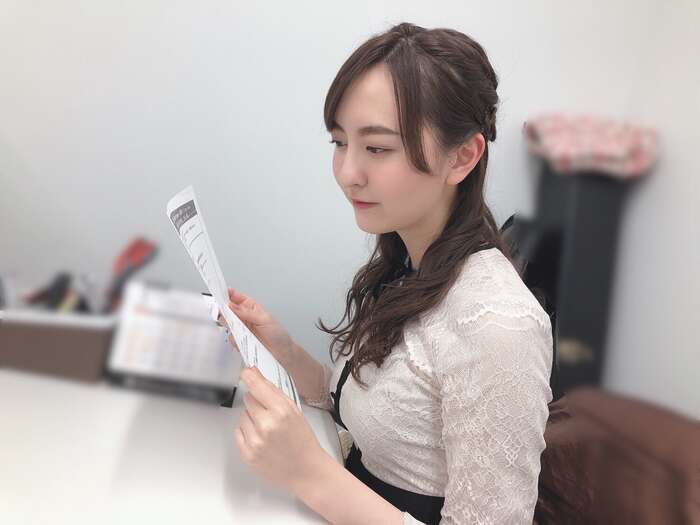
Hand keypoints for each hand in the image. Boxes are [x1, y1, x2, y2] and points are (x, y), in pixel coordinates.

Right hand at [219, 288, 296, 367]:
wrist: (282, 353)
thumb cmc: (278, 334)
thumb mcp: (265, 319)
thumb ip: (247, 313)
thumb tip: (232, 306)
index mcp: (252, 307)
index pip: (236, 297)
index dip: (228, 294)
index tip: (221, 293)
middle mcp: (245, 317)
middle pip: (228, 310)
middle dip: (225, 311)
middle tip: (226, 312)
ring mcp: (242, 329)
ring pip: (228, 324)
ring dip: (231, 326)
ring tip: (240, 329)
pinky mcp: (240, 341)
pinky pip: (231, 338)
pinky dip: (235, 339)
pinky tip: (243, 340)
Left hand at [235, 366, 326, 490]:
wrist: (306, 470)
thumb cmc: (302, 438)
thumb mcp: (294, 411)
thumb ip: (274, 392)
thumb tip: (254, 374)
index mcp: (281, 411)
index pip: (257, 387)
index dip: (249, 377)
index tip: (245, 372)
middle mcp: (266, 425)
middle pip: (248, 400)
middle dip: (256, 402)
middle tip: (269, 413)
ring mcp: (255, 441)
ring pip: (242, 416)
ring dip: (251, 419)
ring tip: (267, 430)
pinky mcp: (247, 454)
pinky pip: (238, 432)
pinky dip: (247, 433)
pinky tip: (261, 439)